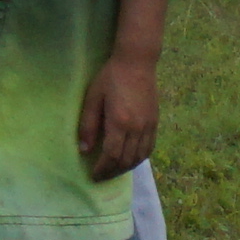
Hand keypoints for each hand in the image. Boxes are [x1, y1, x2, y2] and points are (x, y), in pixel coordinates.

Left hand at [76, 53, 159, 181]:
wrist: (137, 62)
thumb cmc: (110, 77)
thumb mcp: (93, 98)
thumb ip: (88, 125)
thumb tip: (84, 150)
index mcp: (120, 122)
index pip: (112, 155)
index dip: (102, 169)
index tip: (93, 176)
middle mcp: (137, 128)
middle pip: (126, 160)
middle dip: (113, 172)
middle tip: (101, 176)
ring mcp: (149, 126)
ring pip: (139, 157)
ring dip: (126, 168)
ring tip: (113, 171)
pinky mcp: (155, 122)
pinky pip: (149, 148)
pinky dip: (139, 158)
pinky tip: (130, 159)